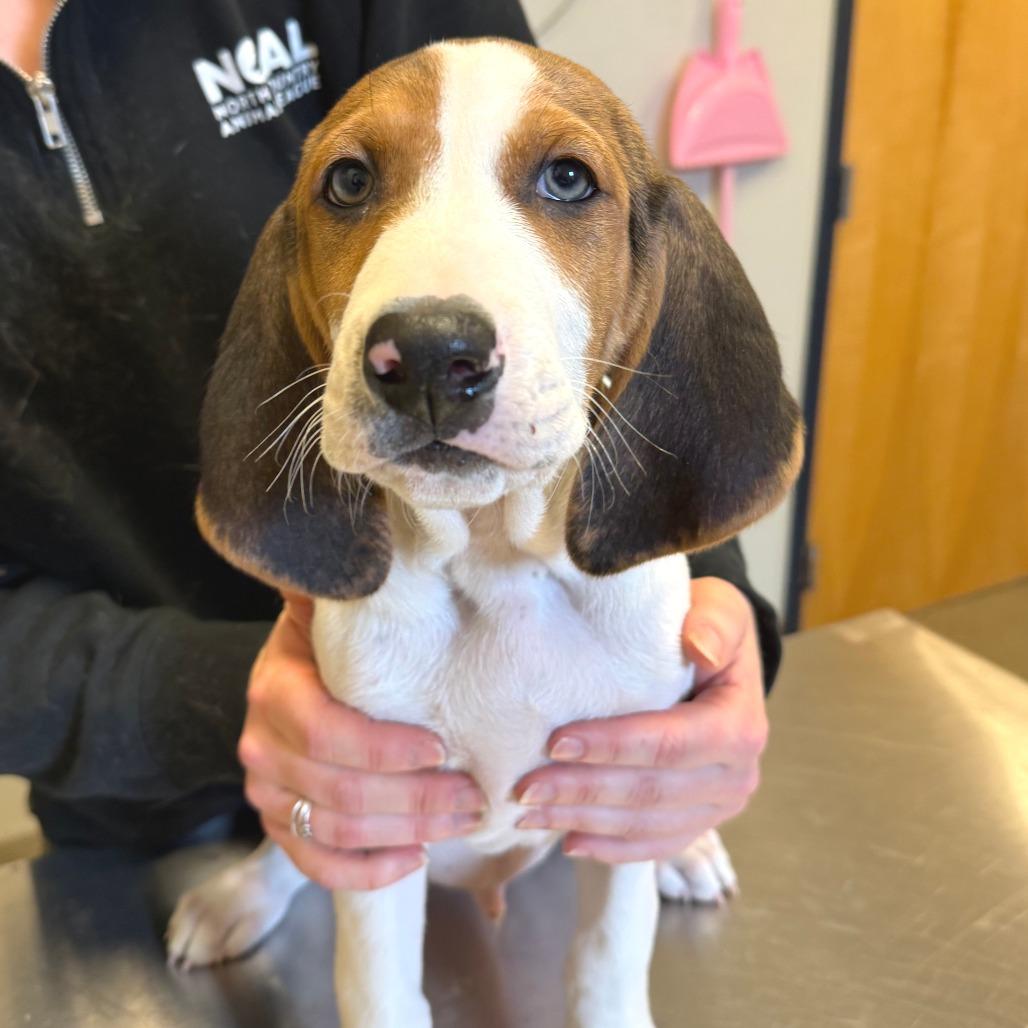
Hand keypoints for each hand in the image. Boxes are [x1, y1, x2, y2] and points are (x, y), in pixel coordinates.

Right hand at [238, 594, 485, 889]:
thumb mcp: (336, 607)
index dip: (386, 750)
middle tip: (476, 795)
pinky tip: (414, 858)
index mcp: (275, 688)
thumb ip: (356, 584)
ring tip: (462, 819)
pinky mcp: (279, 824)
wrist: (291, 671)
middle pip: (341, 790)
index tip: (443, 749)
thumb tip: (390, 537)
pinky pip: (316, 864)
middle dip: (417, 798)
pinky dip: (366, 871)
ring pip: (337, 830)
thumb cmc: (330, 639)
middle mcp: (261, 746)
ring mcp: (266, 792)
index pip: (328, 732)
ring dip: (406, 831)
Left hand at [513, 577, 766, 861]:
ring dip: (584, 822)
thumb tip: (698, 645)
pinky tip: (568, 843)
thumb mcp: (719, 609)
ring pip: (645, 825)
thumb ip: (713, 623)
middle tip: (525, 788)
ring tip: (530, 815)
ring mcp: (718, 807)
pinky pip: (653, 845)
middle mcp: (735, 777)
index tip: (557, 742)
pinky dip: (610, 848)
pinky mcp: (698, 821)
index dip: (613, 746)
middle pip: (650, 791)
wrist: (721, 658)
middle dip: (583, 791)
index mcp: (740, 727)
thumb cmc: (708, 627)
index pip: (669, 743)